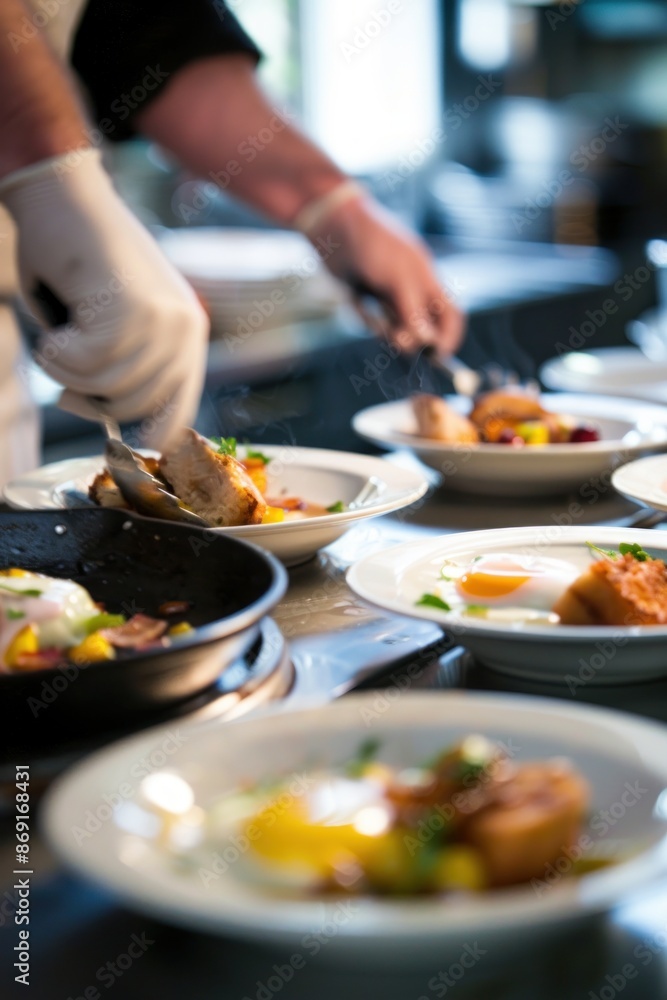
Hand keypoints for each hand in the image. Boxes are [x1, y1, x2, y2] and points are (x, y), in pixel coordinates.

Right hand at [0, 148, 208, 448]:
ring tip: (58, 335)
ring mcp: (165, 319)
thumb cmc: (75, 264)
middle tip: (62, 360)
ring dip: (66, 371)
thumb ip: (126, 373)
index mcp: (189, 336)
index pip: (178, 415)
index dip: (144, 434)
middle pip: (135, 407)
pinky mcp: (134, 309)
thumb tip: (118, 426)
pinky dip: (57, 355)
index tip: (111, 431)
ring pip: (109, 388)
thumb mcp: (114, 328)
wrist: (62, 196)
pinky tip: (55, 327)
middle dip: (88, 396)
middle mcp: (187, 329)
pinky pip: (87, 366)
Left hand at [309, 195, 464, 354]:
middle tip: (394, 338)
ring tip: (372, 313)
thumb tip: (427, 341)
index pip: (451, 316)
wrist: (333, 224)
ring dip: (386, 330)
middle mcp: (411, 290)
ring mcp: (388, 296)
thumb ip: (413, 311)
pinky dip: (365, 319)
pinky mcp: (365, 300)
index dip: (449, 337)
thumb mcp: (398, 278)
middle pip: (422, 329)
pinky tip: (356, 298)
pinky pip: (370, 322)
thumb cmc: (373, 244)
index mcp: (428, 280)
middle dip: (411, 338)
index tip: (436, 357)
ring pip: (394, 330)